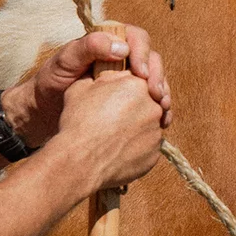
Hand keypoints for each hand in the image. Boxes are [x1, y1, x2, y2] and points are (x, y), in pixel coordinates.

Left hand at [5, 26, 171, 145]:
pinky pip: (152, 101)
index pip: (137, 39)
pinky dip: (160, 110)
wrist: (43, 111)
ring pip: (156, 80)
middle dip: (158, 76)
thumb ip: (89, 47)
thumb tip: (122, 48)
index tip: (140, 73)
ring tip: (162, 109)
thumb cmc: (51, 81)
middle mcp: (122, 59)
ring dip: (163, 92)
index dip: (143, 53)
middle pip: (152, 60)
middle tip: (155, 95)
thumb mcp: (66, 61)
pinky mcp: (131, 100)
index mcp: (108, 43)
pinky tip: (163, 120)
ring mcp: (128, 81)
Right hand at [54, 71, 167, 192]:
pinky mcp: (155, 153)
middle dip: (133, 108)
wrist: (81, 161)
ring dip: (136, 127)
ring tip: (113, 136)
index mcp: (137, 85)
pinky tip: (118, 150)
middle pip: (146, 102)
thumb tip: (110, 74)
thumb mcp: (81, 88)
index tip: (114, 97)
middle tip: (113, 118)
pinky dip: (136, 146)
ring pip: (148, 125)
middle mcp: (153, 106)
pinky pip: (148, 146)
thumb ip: (103, 77)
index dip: (123, 90)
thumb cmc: (78, 122)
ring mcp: (156, 131)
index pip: (137, 81)